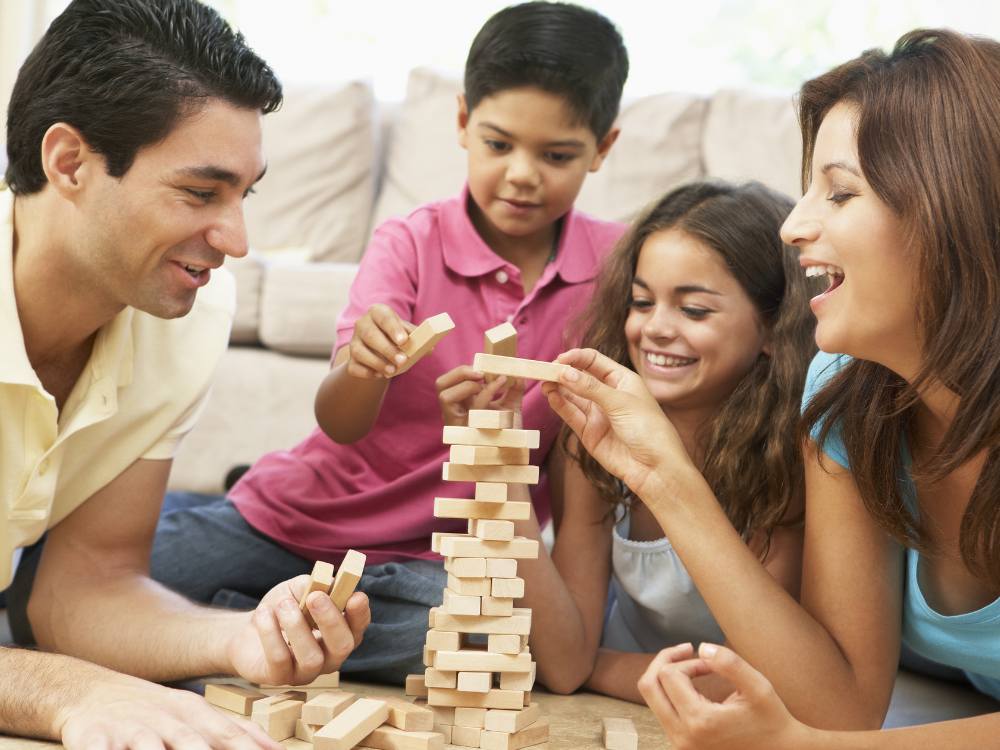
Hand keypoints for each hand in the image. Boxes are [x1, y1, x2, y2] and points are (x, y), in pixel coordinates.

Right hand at [58, 671, 281, 749]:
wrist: (92, 691)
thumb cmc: (156, 712)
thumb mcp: (196, 715)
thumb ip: (236, 733)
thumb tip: (275, 748)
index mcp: (194, 715)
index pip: (229, 735)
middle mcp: (167, 720)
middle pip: (193, 744)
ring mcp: (132, 728)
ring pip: (149, 748)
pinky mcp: (94, 736)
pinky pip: (100, 749)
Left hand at [227, 575, 369, 685]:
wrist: (248, 631)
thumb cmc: (281, 609)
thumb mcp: (297, 589)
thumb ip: (313, 584)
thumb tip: (328, 581)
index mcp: (341, 632)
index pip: (359, 627)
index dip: (360, 613)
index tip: (355, 596)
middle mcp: (329, 656)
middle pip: (342, 646)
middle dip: (331, 620)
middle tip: (316, 597)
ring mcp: (306, 672)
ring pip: (312, 657)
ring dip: (296, 625)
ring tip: (283, 604)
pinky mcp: (280, 678)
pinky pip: (280, 659)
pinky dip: (270, 632)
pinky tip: (264, 614)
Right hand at [345, 303, 414, 378]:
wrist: (376, 350)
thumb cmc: (395, 337)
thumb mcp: (405, 333)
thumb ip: (417, 338)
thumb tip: (430, 348)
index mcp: (377, 312)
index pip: (384, 317)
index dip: (394, 329)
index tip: (404, 341)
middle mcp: (362, 324)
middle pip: (370, 335)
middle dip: (387, 349)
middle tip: (402, 360)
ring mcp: (354, 342)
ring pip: (359, 352)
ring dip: (377, 363)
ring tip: (392, 371)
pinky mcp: (350, 360)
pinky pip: (354, 367)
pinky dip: (367, 373)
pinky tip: (380, 375)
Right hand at [436, 366, 523, 426]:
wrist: (513, 456)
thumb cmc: (507, 433)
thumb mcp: (510, 407)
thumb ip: (513, 391)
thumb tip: (517, 374)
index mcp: (460, 406)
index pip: (447, 382)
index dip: (461, 371)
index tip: (484, 369)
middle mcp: (454, 414)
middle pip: (440, 385)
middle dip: (460, 373)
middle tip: (481, 374)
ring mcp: (458, 424)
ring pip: (445, 397)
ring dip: (467, 385)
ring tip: (485, 386)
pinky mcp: (467, 432)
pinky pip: (469, 409)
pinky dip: (484, 394)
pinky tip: (497, 388)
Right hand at [541, 348, 694, 501]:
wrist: (655, 469)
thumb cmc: (649, 430)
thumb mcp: (621, 402)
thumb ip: (591, 388)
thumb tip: (565, 372)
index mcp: (622, 380)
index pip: (594, 361)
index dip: (576, 358)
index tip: (559, 360)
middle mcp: (608, 395)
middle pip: (580, 377)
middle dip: (562, 372)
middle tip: (544, 371)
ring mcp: (598, 414)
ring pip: (572, 396)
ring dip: (558, 388)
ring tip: (544, 383)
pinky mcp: (589, 432)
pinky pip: (571, 415)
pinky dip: (560, 405)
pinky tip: (551, 396)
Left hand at [638, 643, 811, 749]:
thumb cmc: (771, 718)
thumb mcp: (758, 686)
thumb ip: (730, 663)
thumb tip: (702, 648)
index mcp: (700, 722)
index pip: (669, 674)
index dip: (688, 660)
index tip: (711, 663)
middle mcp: (682, 737)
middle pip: (648, 686)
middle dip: (665, 661)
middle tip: (688, 649)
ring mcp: (679, 743)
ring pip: (651, 697)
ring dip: (668, 675)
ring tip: (696, 667)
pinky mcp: (680, 744)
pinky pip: (661, 709)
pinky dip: (671, 690)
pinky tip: (693, 682)